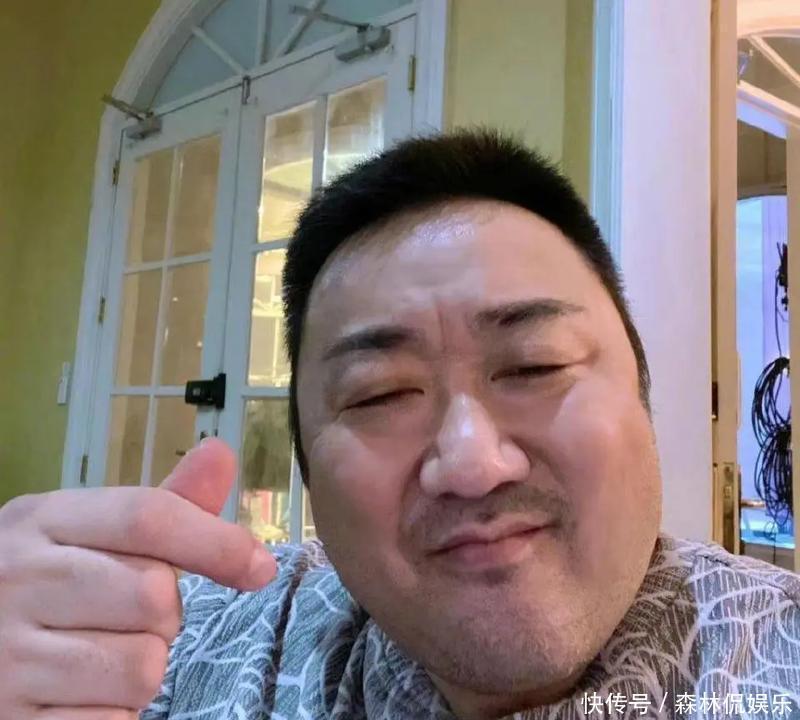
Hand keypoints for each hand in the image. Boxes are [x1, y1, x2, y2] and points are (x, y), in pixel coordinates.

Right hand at [0, 438, 275, 718]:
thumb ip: (164, 505)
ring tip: (101, 656)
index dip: (215, 542)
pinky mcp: (12, 719)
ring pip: (142, 666)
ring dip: (142, 669)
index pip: (146, 517)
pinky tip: (82, 697)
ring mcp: (6, 653)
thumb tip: (221, 453)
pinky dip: (115, 715)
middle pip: (153, 593)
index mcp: (42, 520)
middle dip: (165, 615)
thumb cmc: (47, 586)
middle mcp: (17, 578)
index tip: (260, 568)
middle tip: (127, 619)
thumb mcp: (89, 533)